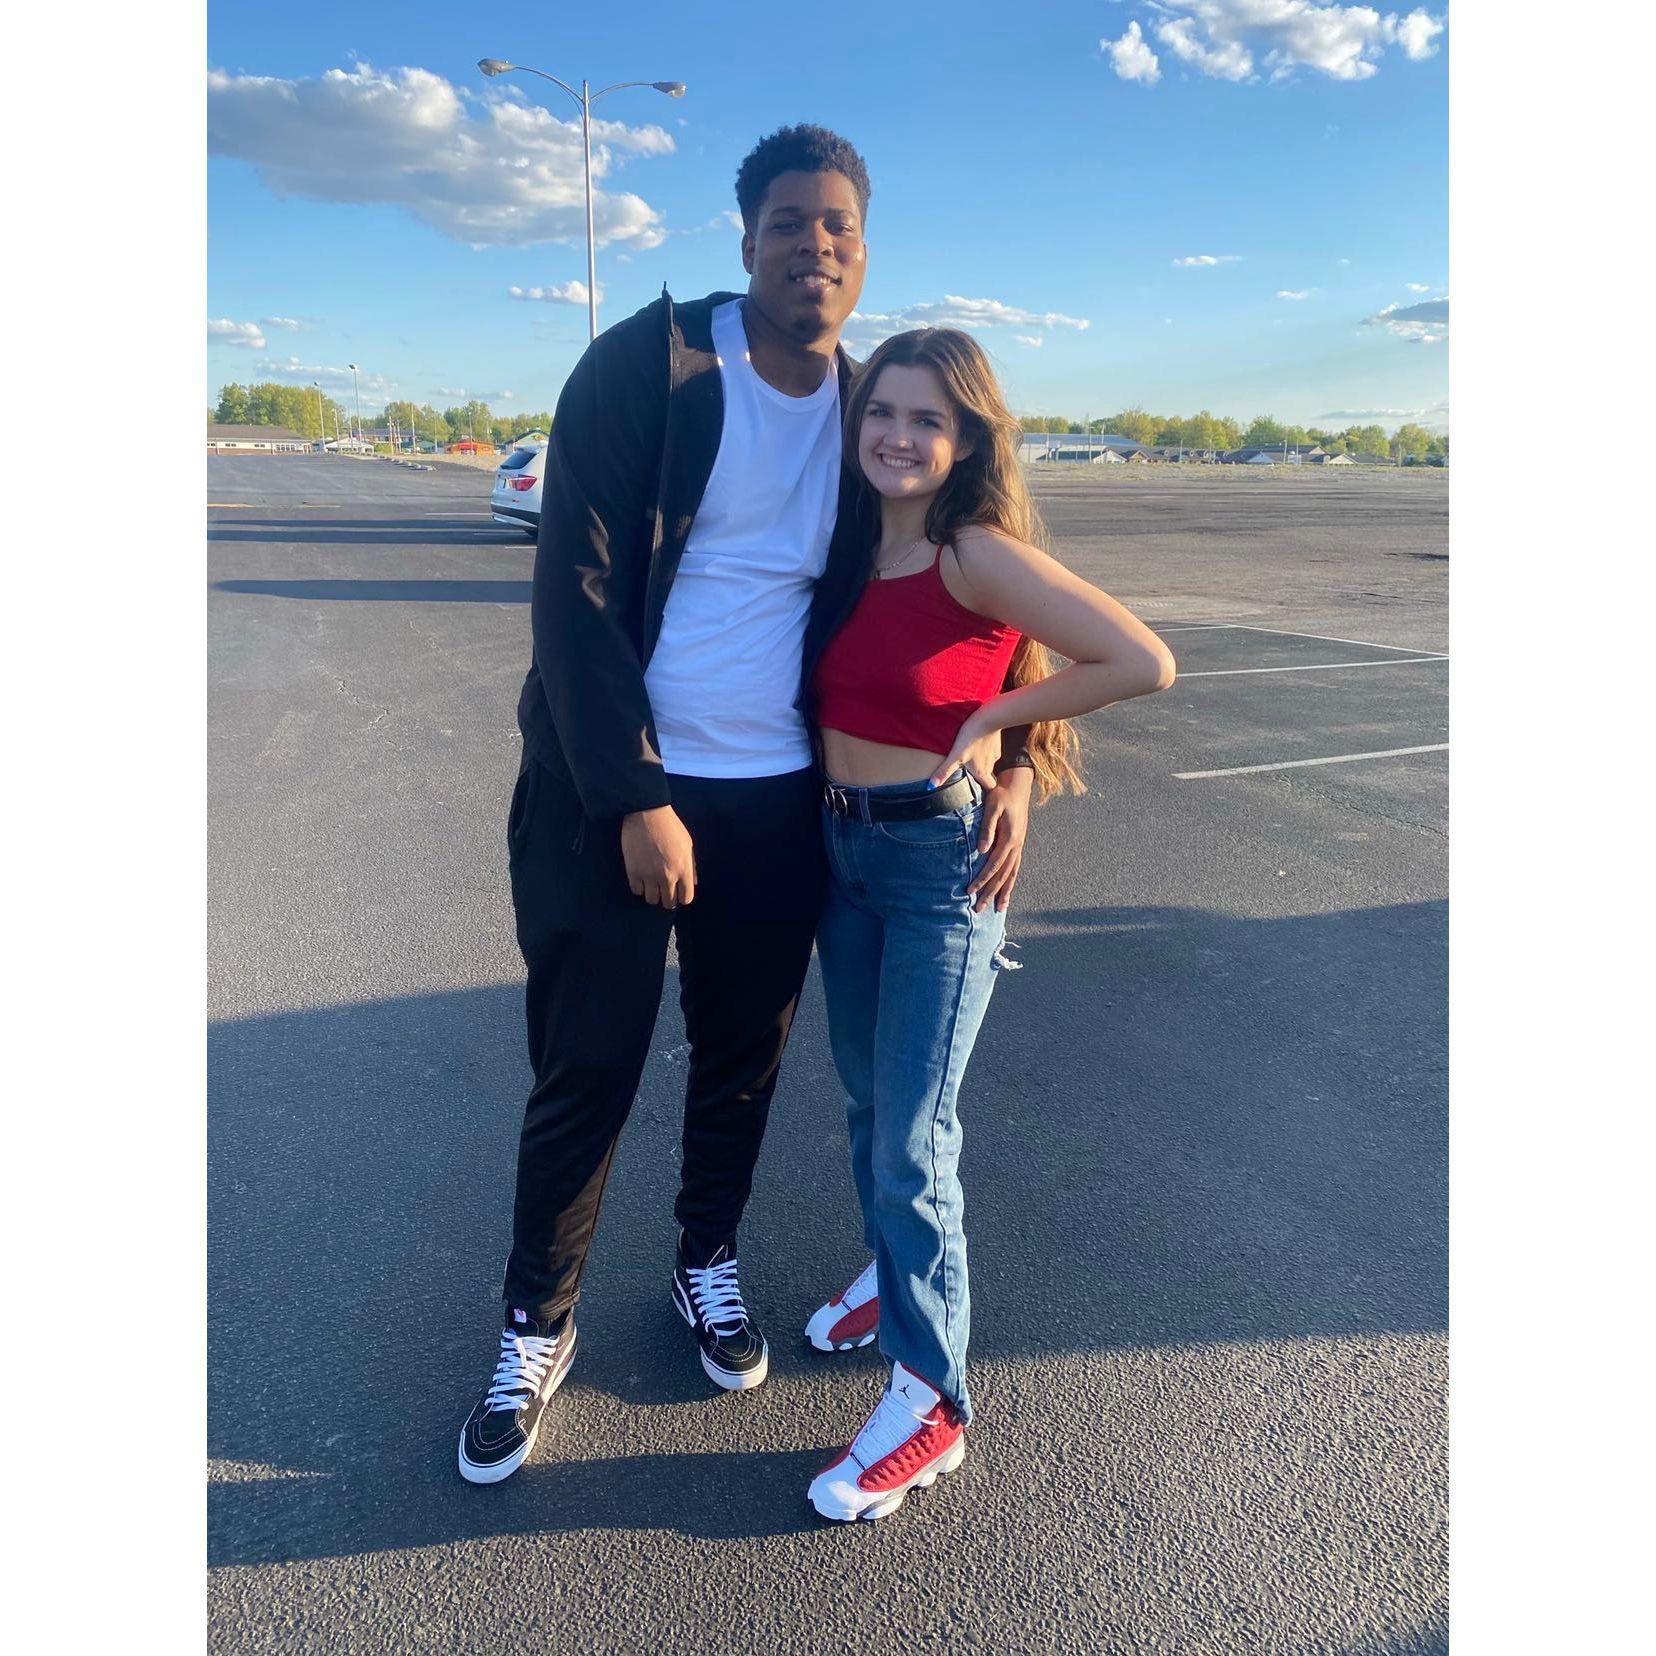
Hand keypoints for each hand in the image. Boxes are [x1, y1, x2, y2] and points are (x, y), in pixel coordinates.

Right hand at [621, 805, 694, 907]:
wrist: (646, 812)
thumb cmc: (670, 826)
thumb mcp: (688, 843)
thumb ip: (692, 866)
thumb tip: (693, 883)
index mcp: (684, 868)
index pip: (686, 898)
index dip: (682, 897)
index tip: (677, 891)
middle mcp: (668, 876)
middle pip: (668, 903)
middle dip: (667, 898)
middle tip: (664, 888)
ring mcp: (649, 875)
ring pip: (651, 900)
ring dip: (652, 894)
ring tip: (652, 883)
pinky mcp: (633, 871)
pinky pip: (637, 891)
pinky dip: (639, 887)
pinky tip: (641, 878)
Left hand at [929, 712, 1000, 790]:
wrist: (989, 717)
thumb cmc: (972, 738)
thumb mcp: (955, 756)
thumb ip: (944, 772)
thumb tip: (931, 787)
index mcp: (982, 772)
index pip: (989, 788)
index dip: (985, 791)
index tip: (978, 791)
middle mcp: (991, 764)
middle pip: (987, 775)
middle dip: (980, 776)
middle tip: (969, 772)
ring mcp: (995, 753)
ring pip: (988, 762)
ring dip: (981, 761)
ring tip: (970, 754)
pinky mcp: (996, 741)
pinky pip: (990, 749)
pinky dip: (984, 748)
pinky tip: (976, 742)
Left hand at [967, 764, 1031, 913]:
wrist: (1017, 787)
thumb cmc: (1001, 795)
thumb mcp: (992, 807)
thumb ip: (987, 828)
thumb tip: (981, 850)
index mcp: (1009, 838)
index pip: (993, 865)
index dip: (982, 880)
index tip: (970, 891)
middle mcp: (1016, 846)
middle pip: (1003, 876)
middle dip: (991, 893)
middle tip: (980, 909)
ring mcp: (1019, 847)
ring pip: (1012, 875)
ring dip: (1004, 893)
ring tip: (999, 909)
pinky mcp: (1018, 846)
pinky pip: (1015, 869)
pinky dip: (1010, 883)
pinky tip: (1006, 893)